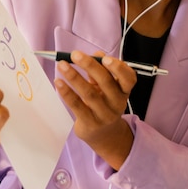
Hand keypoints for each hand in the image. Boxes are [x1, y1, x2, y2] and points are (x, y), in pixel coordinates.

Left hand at [54, 50, 136, 169]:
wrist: (103, 134)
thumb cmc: (104, 103)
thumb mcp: (106, 87)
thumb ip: (102, 70)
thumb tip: (96, 54)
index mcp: (124, 90)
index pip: (129, 78)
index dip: (119, 68)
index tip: (105, 58)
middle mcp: (117, 102)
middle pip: (106, 82)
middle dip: (89, 65)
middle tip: (75, 55)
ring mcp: (104, 114)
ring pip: (89, 93)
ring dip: (74, 76)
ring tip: (62, 65)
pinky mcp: (90, 122)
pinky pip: (77, 105)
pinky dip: (66, 92)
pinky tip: (58, 82)